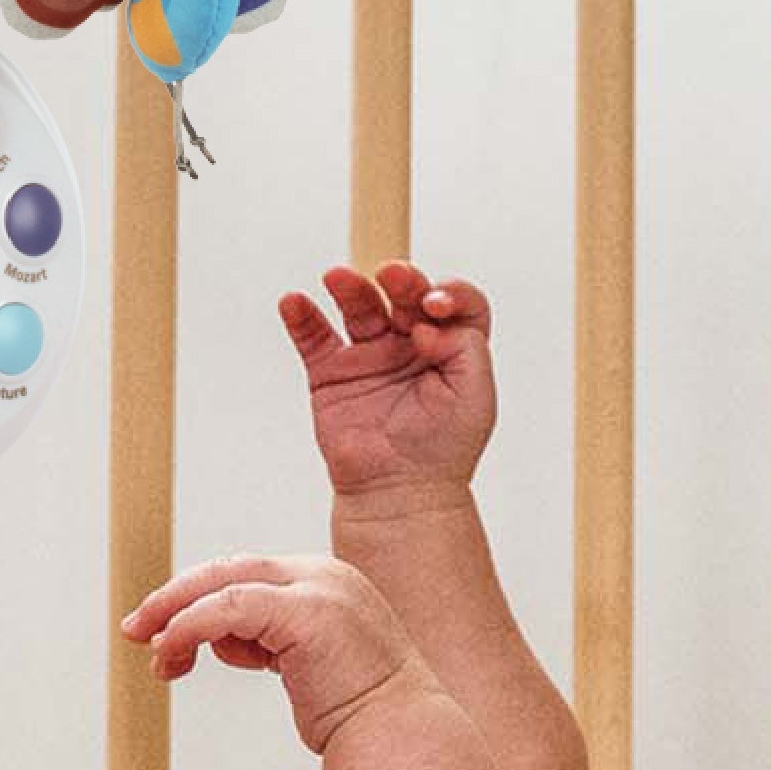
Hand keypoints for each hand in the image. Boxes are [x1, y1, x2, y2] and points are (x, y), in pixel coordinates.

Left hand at [121, 553, 441, 751]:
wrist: (401, 742)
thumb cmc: (361, 720)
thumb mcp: (308, 668)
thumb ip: (271, 644)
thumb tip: (224, 643)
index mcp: (329, 584)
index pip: (249, 575)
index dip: (201, 601)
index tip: (168, 637)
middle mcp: (325, 576)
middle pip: (229, 567)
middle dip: (175, 597)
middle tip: (135, 629)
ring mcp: (319, 589)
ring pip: (223, 581)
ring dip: (176, 614)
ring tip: (156, 654)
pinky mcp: (306, 613)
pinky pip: (228, 608)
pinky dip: (191, 627)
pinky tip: (172, 653)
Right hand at [278, 261, 494, 502]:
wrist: (399, 493)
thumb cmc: (444, 448)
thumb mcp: (476, 393)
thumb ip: (464, 346)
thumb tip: (425, 324)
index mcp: (450, 346)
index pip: (455, 302)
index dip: (450, 293)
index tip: (436, 307)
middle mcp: (410, 344)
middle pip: (405, 295)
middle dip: (402, 280)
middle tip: (393, 276)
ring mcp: (369, 356)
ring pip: (359, 307)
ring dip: (350, 287)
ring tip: (337, 277)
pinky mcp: (332, 374)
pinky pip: (314, 337)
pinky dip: (301, 317)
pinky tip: (294, 302)